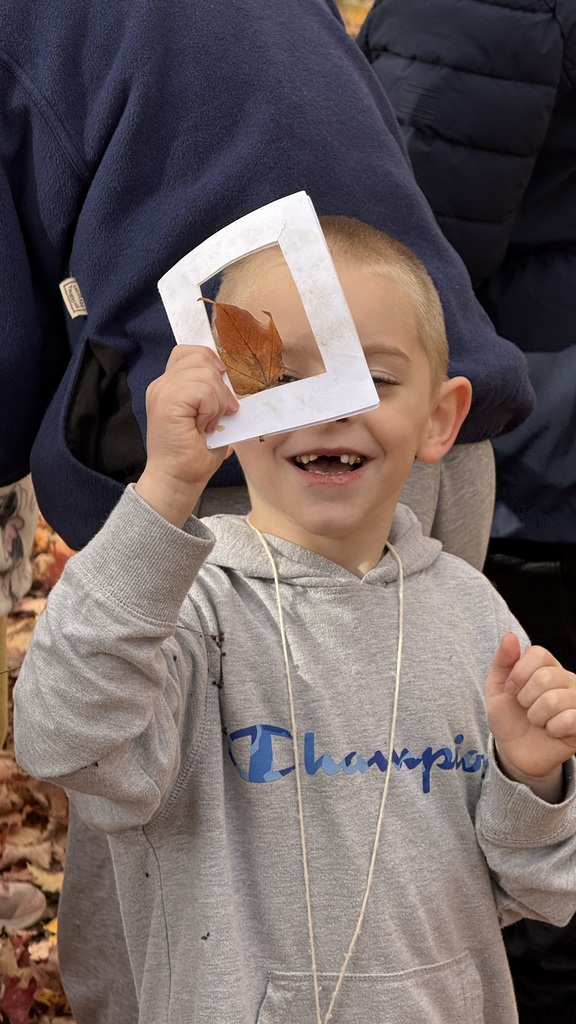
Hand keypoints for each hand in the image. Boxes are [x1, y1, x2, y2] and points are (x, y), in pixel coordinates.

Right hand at [135, 345, 238, 525]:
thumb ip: (214, 393)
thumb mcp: (210, 416)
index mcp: (170, 384)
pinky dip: (212, 408)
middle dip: (220, 385)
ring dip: (218, 401)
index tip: (223, 393)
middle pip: (202, 357)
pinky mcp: (167, 401)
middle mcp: (162, 384)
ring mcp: (162, 390)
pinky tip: (204, 426)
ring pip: (205, 372)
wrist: (177, 481)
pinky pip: (203, 389)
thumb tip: (238, 381)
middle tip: (219, 414)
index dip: (213, 363)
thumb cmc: (194, 455)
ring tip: (209, 423)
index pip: (192, 352)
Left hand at [486, 633, 575, 801]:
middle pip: (545, 677)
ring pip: (554, 700)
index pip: (538, 654)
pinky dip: (551, 729)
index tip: (511, 690)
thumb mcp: (497, 688)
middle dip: (525, 698)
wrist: (515, 751)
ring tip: (538, 721)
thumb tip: (510, 636)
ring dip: (536, 716)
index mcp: (547, 666)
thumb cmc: (508, 716)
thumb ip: (503, 661)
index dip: (518, 673)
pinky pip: (568, 720)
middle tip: (526, 709)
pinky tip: (552, 731)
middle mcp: (567, 680)